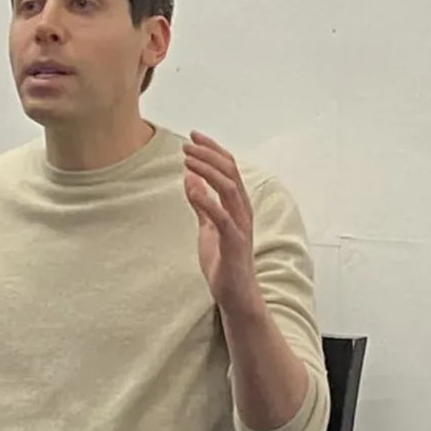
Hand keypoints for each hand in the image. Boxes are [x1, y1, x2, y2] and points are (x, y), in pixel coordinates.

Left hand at [182, 132, 260, 315]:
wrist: (234, 293)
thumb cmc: (224, 260)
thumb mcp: (208, 226)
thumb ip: (201, 202)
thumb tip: (190, 176)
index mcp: (237, 204)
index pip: (228, 168)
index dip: (212, 150)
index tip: (193, 137)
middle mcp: (242, 210)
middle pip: (229, 172)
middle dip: (208, 154)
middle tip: (187, 144)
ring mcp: (240, 225)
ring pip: (228, 188)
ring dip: (207, 170)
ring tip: (187, 160)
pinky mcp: (234, 241)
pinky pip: (222, 216)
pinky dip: (207, 199)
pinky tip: (192, 187)